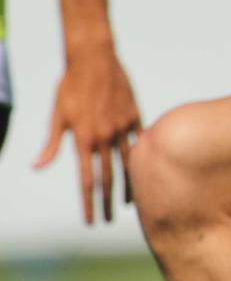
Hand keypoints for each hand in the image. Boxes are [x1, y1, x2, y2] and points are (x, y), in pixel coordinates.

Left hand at [35, 40, 139, 223]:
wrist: (93, 59)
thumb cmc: (70, 86)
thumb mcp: (57, 116)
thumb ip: (52, 144)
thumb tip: (36, 167)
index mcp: (84, 139)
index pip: (86, 180)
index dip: (87, 203)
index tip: (90, 221)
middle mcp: (105, 136)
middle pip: (108, 178)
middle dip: (106, 203)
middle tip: (108, 221)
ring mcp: (122, 127)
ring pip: (129, 163)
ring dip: (128, 187)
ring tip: (129, 205)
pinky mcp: (135, 116)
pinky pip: (141, 141)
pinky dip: (143, 158)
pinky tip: (145, 171)